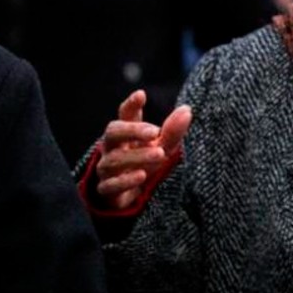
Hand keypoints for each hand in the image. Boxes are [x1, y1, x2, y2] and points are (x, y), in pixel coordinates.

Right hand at [95, 90, 192, 209]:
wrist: (128, 197)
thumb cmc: (144, 164)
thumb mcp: (161, 147)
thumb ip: (172, 131)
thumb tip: (186, 110)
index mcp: (125, 133)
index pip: (124, 115)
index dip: (131, 105)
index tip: (141, 95)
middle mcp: (112, 148)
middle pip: (113, 132)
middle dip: (132, 131)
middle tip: (155, 132)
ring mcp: (106, 169)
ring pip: (114, 159)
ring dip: (137, 156)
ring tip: (159, 154)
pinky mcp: (106, 190)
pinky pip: (110, 185)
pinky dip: (125, 180)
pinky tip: (141, 176)